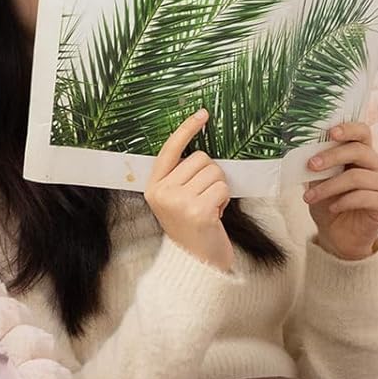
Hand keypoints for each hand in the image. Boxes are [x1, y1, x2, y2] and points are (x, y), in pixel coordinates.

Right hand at [143, 108, 234, 273]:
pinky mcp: (199, 210)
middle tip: (204, 199)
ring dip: (218, 189)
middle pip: (200, 158)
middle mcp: (162, 192)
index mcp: (153, 187)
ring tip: (209, 209)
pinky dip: (224, 199)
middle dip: (210, 175)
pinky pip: (223, 187)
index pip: (170, 149)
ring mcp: (179, 201)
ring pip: (214, 171)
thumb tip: (201, 152)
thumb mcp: (176, 201)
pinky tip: (216, 216)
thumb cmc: (191, 229)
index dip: (187, 129)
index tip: (203, 114)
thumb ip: (181, 177)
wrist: (196, 265)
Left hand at [303, 120, 377, 260]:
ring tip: (309, 198)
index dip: (348, 128)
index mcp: (363, 154)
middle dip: (331, 157)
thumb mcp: (319, 181)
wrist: (337, 236)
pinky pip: (363, 197)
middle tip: (310, 166)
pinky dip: (343, 202)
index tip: (330, 132)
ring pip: (357, 177)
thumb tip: (304, 150)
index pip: (363, 132)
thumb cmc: (329, 204)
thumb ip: (318, 165)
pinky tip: (331, 208)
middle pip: (359, 151)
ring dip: (329, 186)